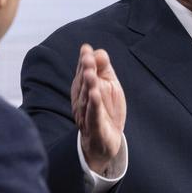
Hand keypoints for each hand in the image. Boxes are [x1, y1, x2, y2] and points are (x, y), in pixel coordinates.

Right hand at [71, 44, 125, 175]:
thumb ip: (104, 68)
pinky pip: (94, 116)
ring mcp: (87, 114)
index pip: (83, 72)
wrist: (104, 143)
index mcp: (84, 88)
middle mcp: (82, 100)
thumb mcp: (109, 86)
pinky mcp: (95, 128)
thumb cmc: (106, 110)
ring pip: (87, 99)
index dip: (85, 61)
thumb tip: (99, 52)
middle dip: (85, 70)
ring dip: (88, 86)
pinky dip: (94, 106)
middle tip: (87, 57)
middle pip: (84, 83)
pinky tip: (95, 95)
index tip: (86, 49)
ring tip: (91, 74)